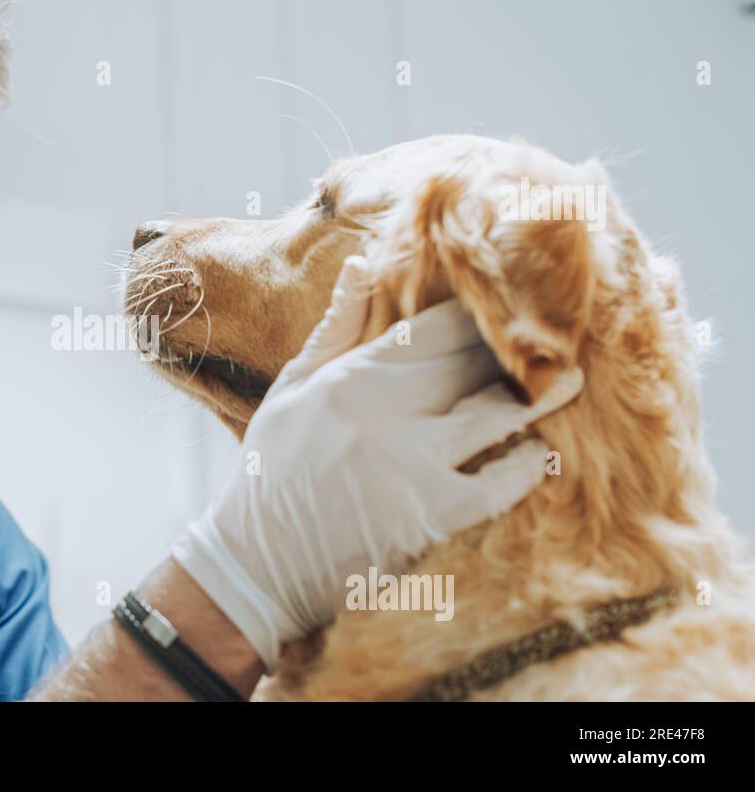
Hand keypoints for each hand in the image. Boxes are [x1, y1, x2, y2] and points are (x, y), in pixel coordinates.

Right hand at [169, 255, 583, 671]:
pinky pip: (500, 481)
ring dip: (541, 396)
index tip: (513, 302)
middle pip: (475, 364)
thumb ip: (334, 327)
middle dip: (519, 349)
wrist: (257, 564)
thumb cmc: (272, 471)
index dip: (481, 312)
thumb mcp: (291, 390)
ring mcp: (412, 463)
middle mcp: (385, 412)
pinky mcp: (433, 514)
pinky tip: (540, 454)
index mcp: (350, 377)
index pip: (436, 327)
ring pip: (498, 413)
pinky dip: (526, 465)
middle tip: (558, 337)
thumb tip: (361, 263)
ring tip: (570, 379)